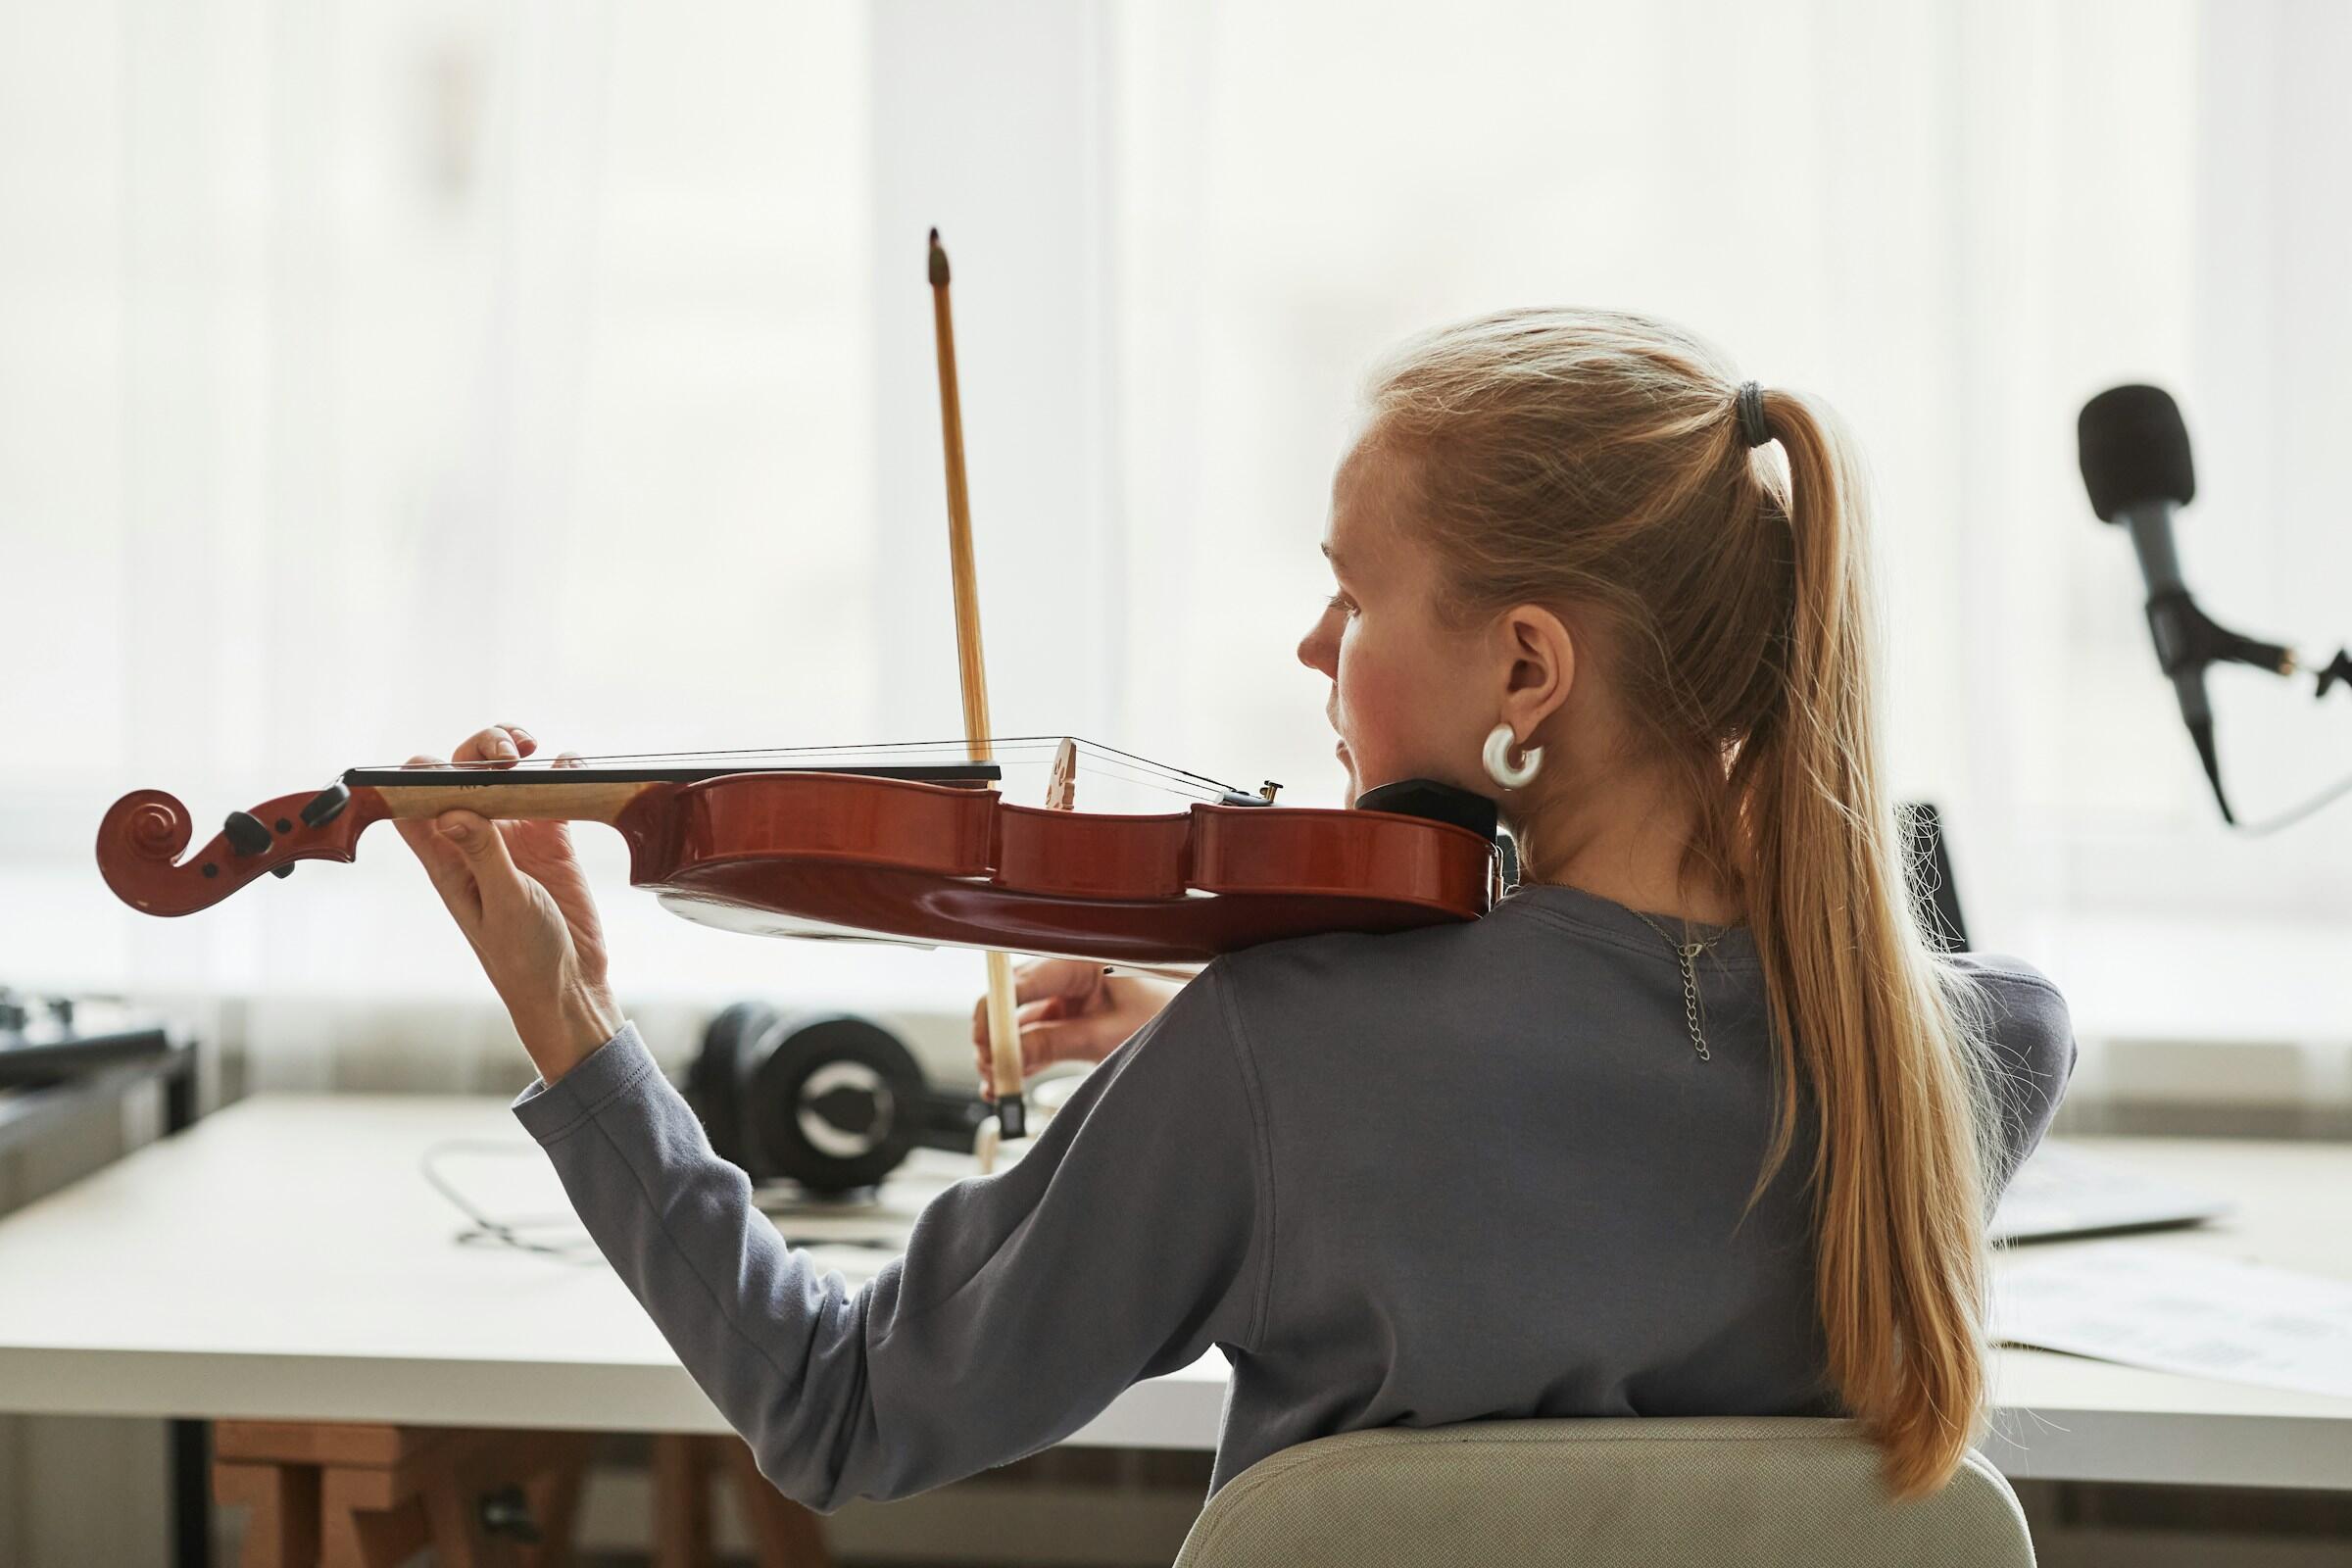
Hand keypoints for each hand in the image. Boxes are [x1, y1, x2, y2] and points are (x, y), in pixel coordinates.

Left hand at [396, 724, 620, 1084]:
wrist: (570, 984)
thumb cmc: (523, 958)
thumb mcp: (503, 906)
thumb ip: (482, 856)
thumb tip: (451, 811)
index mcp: (445, 858)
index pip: (412, 803)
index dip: (417, 775)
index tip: (439, 764)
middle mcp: (475, 839)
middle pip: (460, 775)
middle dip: (475, 751)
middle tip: (506, 754)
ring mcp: (514, 836)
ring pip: (503, 775)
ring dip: (511, 751)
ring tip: (527, 748)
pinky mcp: (553, 838)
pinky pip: (551, 792)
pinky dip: (559, 771)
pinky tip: (568, 768)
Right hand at [971, 958, 1179, 1084]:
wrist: (1200, 1028)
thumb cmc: (1165, 1015)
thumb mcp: (1107, 1035)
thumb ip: (1055, 1042)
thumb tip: (1010, 1056)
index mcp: (1078, 961)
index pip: (1020, 980)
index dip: (994, 1012)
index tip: (985, 1047)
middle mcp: (1066, 974)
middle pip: (1011, 1002)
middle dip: (994, 1038)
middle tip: (990, 1072)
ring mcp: (1066, 998)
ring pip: (1018, 1023)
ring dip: (1004, 1054)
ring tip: (999, 1086)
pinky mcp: (1069, 1020)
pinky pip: (1034, 1037)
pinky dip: (1020, 1060)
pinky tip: (1009, 1083)